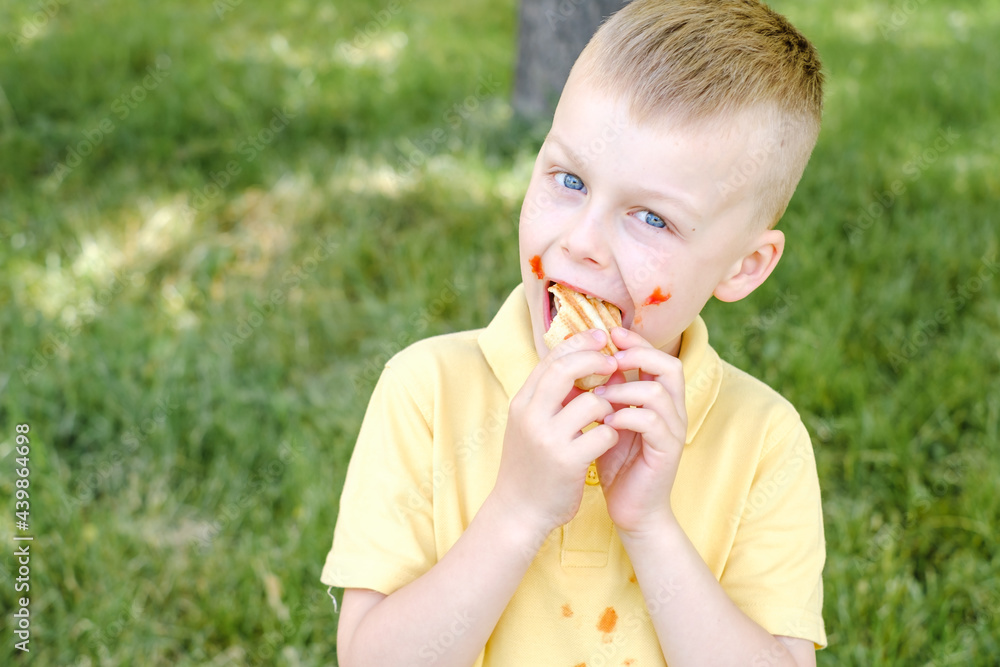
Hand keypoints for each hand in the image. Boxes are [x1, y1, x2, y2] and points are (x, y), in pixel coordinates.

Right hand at [491, 329, 620, 536]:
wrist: (518, 512)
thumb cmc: (530, 466)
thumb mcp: (530, 425)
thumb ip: (550, 398)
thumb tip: (579, 365)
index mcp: (522, 403)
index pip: (551, 359)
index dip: (578, 343)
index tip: (600, 337)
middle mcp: (531, 416)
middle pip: (566, 369)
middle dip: (595, 359)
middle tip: (614, 361)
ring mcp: (548, 438)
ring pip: (592, 401)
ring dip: (609, 404)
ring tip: (611, 412)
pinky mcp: (567, 461)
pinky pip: (603, 433)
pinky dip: (612, 433)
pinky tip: (609, 440)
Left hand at [594, 327, 687, 536]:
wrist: (631, 509)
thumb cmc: (616, 462)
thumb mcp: (607, 419)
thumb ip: (606, 392)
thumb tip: (588, 360)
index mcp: (660, 399)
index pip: (658, 356)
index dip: (635, 342)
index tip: (608, 335)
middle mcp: (673, 411)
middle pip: (670, 365)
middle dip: (637, 356)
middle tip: (607, 360)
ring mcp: (673, 431)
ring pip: (657, 392)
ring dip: (623, 389)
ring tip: (597, 399)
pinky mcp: (667, 452)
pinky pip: (651, 422)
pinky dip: (625, 416)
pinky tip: (604, 424)